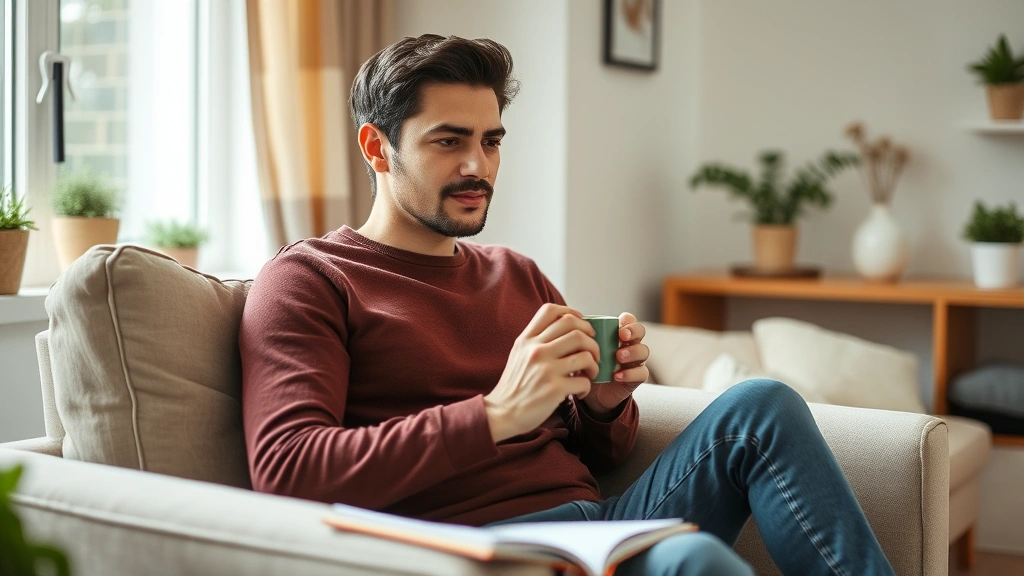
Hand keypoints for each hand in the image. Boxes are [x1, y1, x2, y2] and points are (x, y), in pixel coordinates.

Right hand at [484, 304, 600, 442]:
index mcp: (527, 340)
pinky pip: (584, 381)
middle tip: (592, 351)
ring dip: (594, 363)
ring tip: (590, 372)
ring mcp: (546, 369)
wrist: (502, 413)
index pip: (551, 310)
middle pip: (575, 328)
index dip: (572, 313)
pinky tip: (580, 392)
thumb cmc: (514, 385)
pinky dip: (588, 386)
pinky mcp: (554, 389)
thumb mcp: (519, 354)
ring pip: (585, 353)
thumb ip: (536, 340)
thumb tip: (564, 328)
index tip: (582, 325)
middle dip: (591, 339)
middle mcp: (536, 350)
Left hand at [582, 312, 648, 414]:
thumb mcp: (582, 350)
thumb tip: (569, 323)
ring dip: (632, 352)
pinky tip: (617, 376)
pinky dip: (630, 373)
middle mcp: (629, 344)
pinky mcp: (636, 377)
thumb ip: (580, 337)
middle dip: (633, 332)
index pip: (629, 320)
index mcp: (616, 334)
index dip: (627, 321)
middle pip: (640, 331)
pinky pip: (642, 373)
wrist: (591, 394)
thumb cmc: (587, 366)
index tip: (618, 328)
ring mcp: (635, 360)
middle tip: (622, 337)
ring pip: (644, 351)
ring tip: (618, 357)